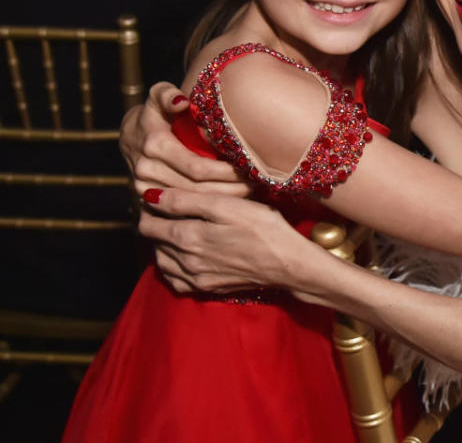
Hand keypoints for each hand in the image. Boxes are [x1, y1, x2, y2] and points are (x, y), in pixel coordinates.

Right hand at [122, 82, 249, 197]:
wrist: (129, 135)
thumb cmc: (154, 112)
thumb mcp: (158, 95)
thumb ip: (167, 94)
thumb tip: (181, 102)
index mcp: (154, 145)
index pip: (196, 167)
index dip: (225, 172)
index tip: (248, 169)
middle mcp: (147, 170)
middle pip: (197, 188)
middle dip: (229, 189)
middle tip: (256, 184)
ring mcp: (144, 188)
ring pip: (191, 202)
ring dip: (222, 200)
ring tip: (249, 192)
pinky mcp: (146, 201)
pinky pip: (180, 210)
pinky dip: (205, 208)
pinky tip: (228, 203)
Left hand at [139, 188, 305, 293]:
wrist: (288, 263)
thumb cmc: (262, 227)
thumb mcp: (225, 205)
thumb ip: (185, 201)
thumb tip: (150, 197)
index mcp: (186, 237)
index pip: (148, 224)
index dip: (149, 208)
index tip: (158, 197)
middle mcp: (184, 261)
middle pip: (153, 242)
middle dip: (155, 224)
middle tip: (168, 209)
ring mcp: (195, 278)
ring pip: (162, 262)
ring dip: (162, 245)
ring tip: (176, 229)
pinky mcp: (207, 288)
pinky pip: (175, 280)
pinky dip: (172, 267)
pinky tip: (183, 257)